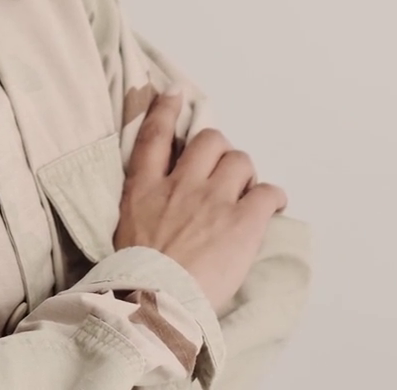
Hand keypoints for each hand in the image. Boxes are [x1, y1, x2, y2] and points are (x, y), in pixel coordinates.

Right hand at [113, 90, 287, 310]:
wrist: (154, 303)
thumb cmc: (135, 278)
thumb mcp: (123, 230)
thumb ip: (142, 206)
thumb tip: (155, 201)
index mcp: (144, 189)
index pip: (154, 135)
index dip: (165, 109)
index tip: (174, 94)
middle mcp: (179, 185)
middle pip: (207, 141)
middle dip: (219, 150)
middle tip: (222, 172)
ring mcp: (212, 201)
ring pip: (240, 160)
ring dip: (245, 174)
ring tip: (245, 194)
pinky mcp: (242, 222)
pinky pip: (269, 193)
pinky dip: (273, 198)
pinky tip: (271, 208)